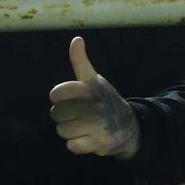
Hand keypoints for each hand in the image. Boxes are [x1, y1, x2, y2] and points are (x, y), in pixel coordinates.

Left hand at [48, 36, 139, 160]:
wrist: (129, 126)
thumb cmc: (104, 100)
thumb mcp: (93, 79)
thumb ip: (80, 61)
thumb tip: (76, 39)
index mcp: (89, 88)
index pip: (56, 93)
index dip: (59, 98)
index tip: (70, 99)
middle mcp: (93, 105)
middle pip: (56, 114)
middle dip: (64, 116)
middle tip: (78, 115)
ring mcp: (96, 124)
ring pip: (61, 130)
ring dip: (69, 131)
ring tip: (82, 126)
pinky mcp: (98, 143)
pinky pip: (71, 146)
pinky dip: (76, 145)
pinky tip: (86, 138)